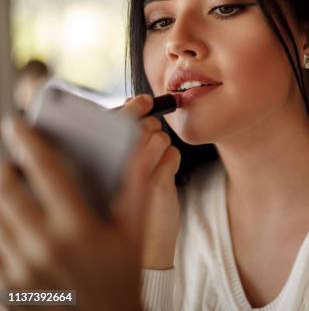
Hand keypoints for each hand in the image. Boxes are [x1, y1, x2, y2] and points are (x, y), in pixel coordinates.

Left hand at [0, 112, 152, 309]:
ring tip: (10, 184)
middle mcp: (43, 246)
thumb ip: (136, 187)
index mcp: (78, 228)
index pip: (45, 172)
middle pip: (6, 190)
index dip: (30, 142)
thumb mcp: (134, 233)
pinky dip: (0, 225)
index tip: (19, 124)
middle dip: (5, 165)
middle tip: (11, 154)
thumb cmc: (120, 278)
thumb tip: (140, 148)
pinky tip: (12, 219)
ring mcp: (20, 268)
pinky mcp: (6, 285)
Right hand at [116, 96, 180, 269]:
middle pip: (137, 126)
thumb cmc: (123, 209)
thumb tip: (135, 104)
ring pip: (158, 138)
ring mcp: (134, 178)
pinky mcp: (158, 187)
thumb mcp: (113, 176)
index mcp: (92, 162)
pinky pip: (173, 154)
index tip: (141, 102)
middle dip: (147, 123)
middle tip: (149, 134)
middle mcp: (111, 168)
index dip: (129, 109)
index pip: (109, 122)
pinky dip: (172, 159)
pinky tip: (162, 174)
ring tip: (152, 160)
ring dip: (160, 142)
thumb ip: (118, 142)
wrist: (143, 250)